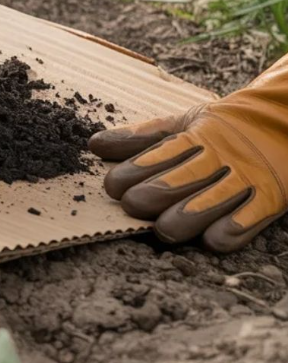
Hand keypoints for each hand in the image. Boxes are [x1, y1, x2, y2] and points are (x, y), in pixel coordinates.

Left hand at [90, 54, 287, 251]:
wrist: (285, 122)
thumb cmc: (221, 130)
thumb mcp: (182, 126)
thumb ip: (141, 139)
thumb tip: (94, 145)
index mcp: (199, 136)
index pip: (165, 152)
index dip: (138, 168)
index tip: (112, 185)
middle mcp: (223, 156)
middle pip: (188, 175)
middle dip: (158, 191)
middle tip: (132, 204)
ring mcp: (248, 177)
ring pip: (218, 198)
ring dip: (191, 214)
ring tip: (164, 229)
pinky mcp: (272, 196)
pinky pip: (255, 215)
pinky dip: (236, 228)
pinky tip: (214, 240)